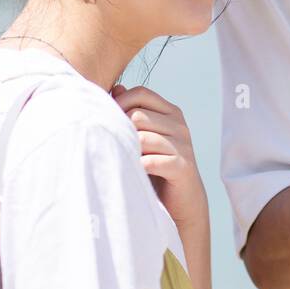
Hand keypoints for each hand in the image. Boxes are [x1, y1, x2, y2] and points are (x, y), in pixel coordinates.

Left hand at [111, 84, 207, 224]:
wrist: (182, 200)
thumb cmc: (156, 165)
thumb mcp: (144, 135)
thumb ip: (132, 111)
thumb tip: (117, 88)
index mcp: (171, 113)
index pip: (141, 93)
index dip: (120, 102)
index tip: (106, 118)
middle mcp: (180, 125)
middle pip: (138, 115)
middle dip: (121, 130)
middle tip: (114, 147)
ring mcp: (183, 145)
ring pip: (142, 138)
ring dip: (128, 151)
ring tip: (123, 161)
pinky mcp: (182, 166)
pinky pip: (152, 160)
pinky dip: (138, 167)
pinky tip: (134, 172)